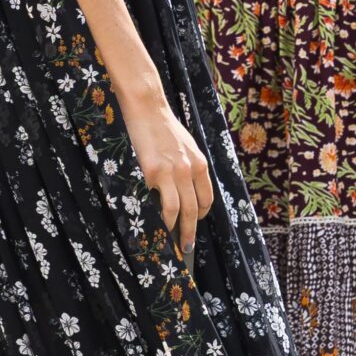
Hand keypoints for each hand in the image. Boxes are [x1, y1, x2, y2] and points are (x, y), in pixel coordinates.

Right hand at [124, 85, 212, 255]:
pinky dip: (161, 218)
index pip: (206, 197)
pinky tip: (157, 225)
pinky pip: (160, 202)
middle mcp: (190, 169)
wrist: (148, 109)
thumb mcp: (185, 147)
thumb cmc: (163, 128)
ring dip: (178, 231)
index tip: (195, 224)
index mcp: (199, 163)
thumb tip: (186, 190)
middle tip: (187, 246)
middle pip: (195, 208)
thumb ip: (188, 167)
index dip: (201, 215)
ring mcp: (173, 172)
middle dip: (191, 231)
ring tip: (174, 243)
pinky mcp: (154, 172)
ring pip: (180, 210)